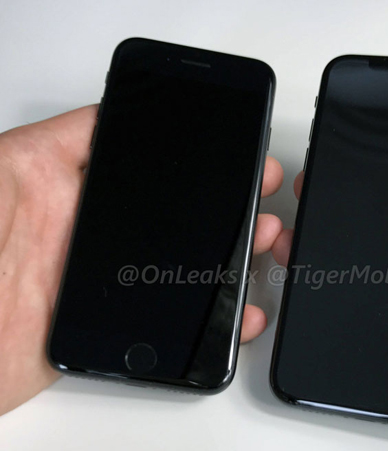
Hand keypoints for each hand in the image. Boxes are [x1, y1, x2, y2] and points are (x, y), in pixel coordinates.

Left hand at [0, 105, 282, 415]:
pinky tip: (241, 311)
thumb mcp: (3, 175)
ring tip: (265, 238)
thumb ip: (51, 146)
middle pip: (175, 210)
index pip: (141, 157)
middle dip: (226, 198)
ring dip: (232, 253)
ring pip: (186, 263)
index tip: (232, 145)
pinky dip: (216, 318)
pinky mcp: (112, 328)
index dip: (190, 148)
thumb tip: (102, 114)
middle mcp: (91, 232)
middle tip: (261, 187)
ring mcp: (106, 280)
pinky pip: (178, 320)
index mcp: (66, 188)